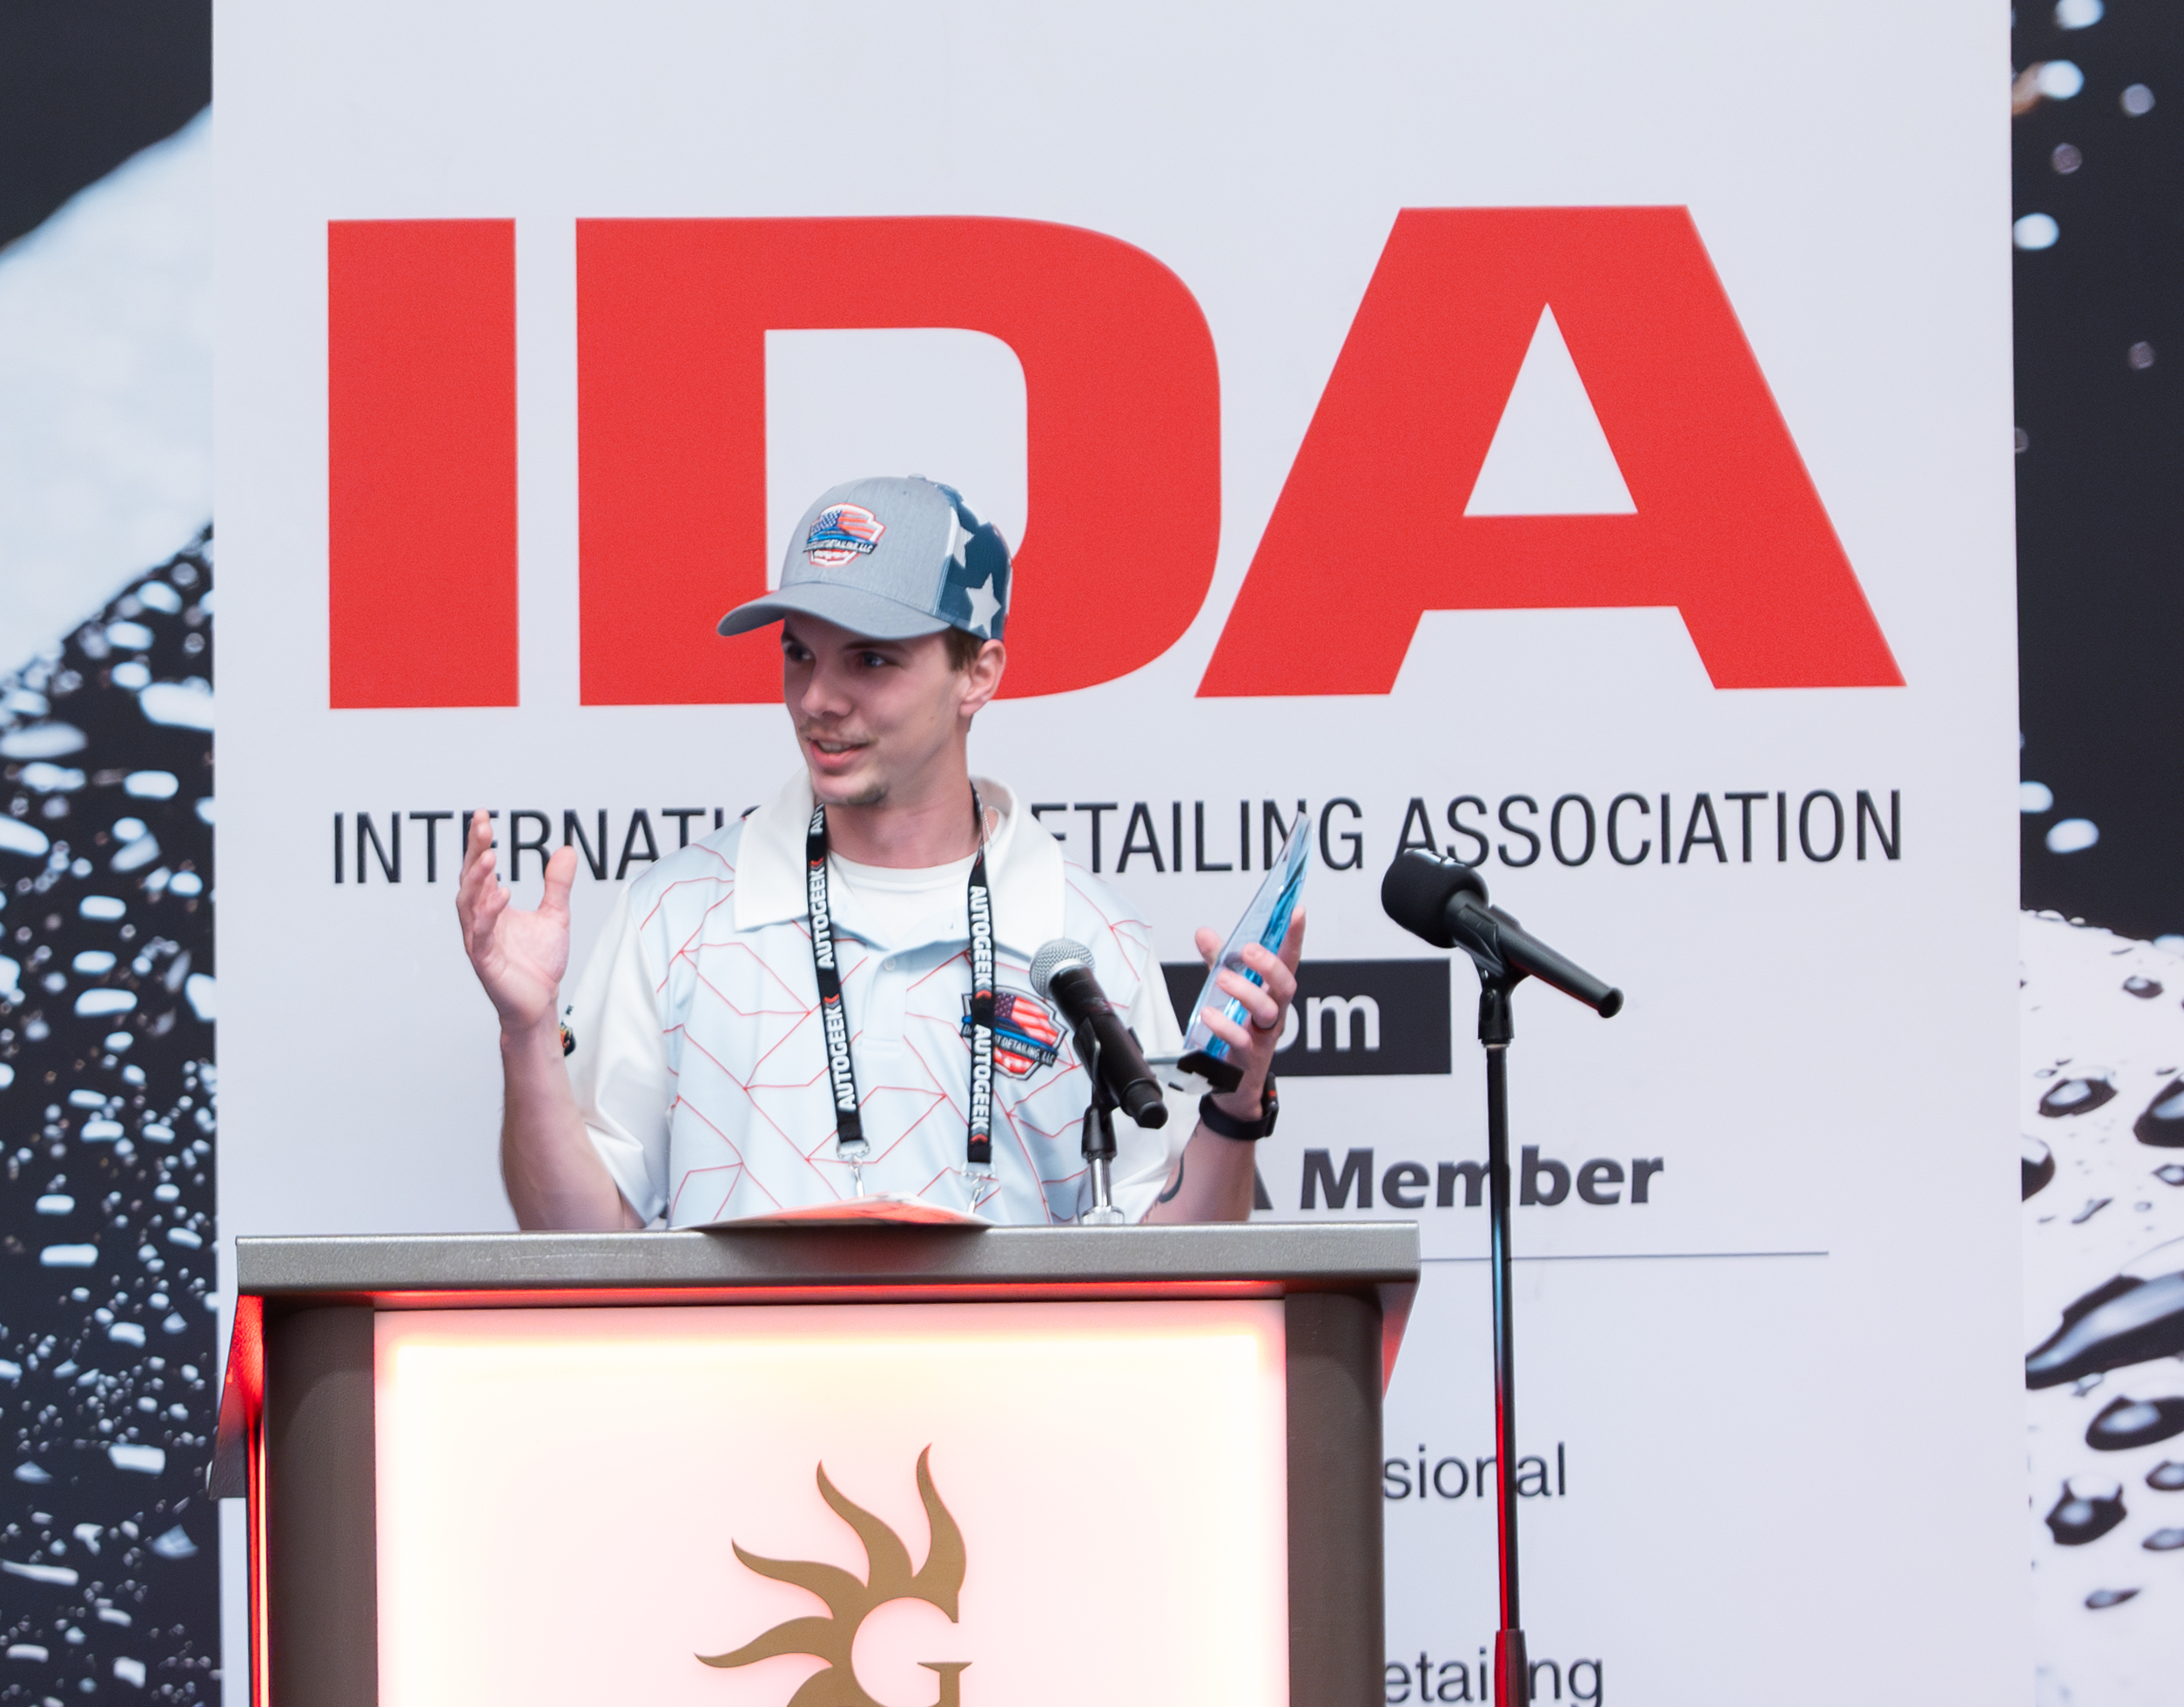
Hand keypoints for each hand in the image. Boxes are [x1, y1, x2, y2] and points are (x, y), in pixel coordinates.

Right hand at [455, 808, 577, 1037]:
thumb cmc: (540, 961)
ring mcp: (479, 940)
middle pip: (469, 879)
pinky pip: (483, 933)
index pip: (480, 868)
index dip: (479, 843)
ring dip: (478, 879)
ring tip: (490, 856)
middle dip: (474, 851)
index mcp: (491, 906)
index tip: (482, 816)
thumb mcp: (555, 914)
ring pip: (469, 904)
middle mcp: (479, 919)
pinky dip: (489, 913)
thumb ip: (558, 884)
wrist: (540, 1002)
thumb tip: (567, 849)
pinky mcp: (486, 961)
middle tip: (482, 825)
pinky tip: (501, 894)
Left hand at [1192, 908, 1305, 1113]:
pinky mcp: (1248, 1058)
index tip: (1297, 912)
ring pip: (1268, 1011)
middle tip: (1248, 951)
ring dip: (1247, 992)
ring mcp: (1264, 1036)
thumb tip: (1205, 933)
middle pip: (1285, 986)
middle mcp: (1274, 1013)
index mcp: (1272, 993)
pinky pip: (1243, 1041)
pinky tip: (1211, 1016)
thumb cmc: (1237, 1033)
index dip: (1295, 936)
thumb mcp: (1226, 992)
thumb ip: (1218, 962)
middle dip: (1270, 965)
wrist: (1234, 1084)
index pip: (1289, 960)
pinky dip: (1227, 1027)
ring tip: (1223, 979)